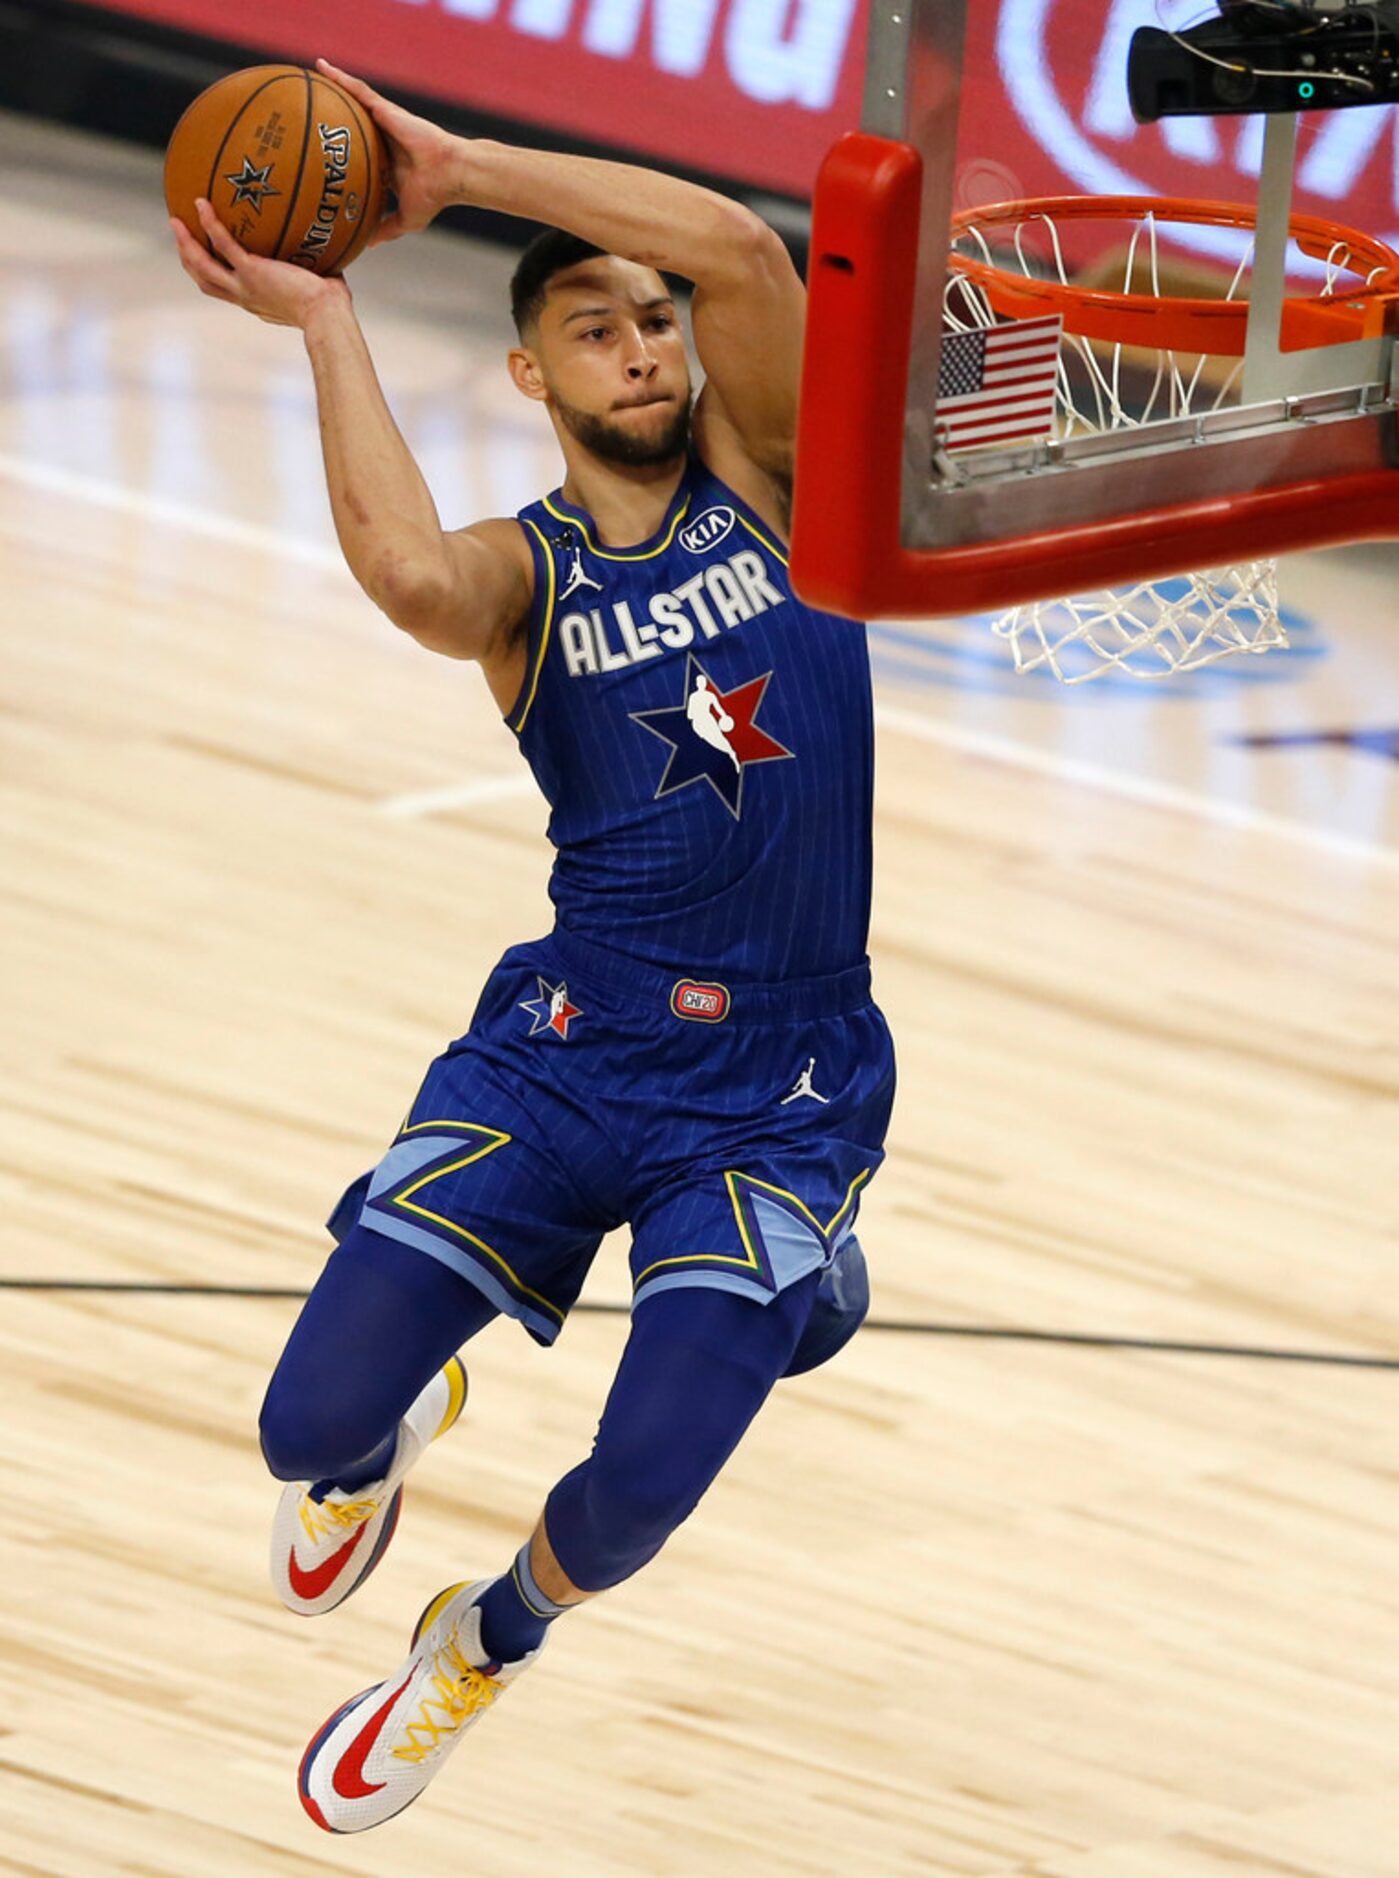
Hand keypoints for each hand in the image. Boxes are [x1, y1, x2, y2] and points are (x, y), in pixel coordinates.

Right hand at [171, 199, 350, 326]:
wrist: (328, 316)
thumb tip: (327, 249)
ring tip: (176, 220)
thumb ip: (313, 271)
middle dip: (188, 259)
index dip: (214, 274)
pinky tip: (202, 204)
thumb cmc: (331, 308)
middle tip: (179, 237)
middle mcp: (246, 298)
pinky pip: (223, 245)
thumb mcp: (316, 288)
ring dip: (186, 244)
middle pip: (205, 281)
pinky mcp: (252, 273)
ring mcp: (245, 286)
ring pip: (203, 267)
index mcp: (257, 302)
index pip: (227, 289)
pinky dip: (211, 224)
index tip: (208, 258)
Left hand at [316, 58, 462, 245]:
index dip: (341, 153)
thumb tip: (367, 245)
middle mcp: (382, 138)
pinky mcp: (385, 110)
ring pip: (351, 101)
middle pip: (351, 124)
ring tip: (307, 77)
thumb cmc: (435, 196)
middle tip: (305, 112)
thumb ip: (385, 229)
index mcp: (386, 162)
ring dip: (331, 88)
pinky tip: (321, 67)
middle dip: (331, 116)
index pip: (359, 154)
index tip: (318, 153)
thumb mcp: (405, 220)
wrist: (451, 174)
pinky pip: (357, 90)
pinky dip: (340, 78)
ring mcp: (383, 122)